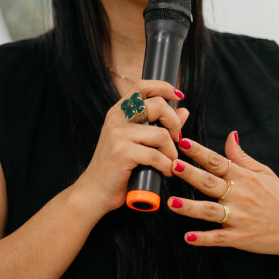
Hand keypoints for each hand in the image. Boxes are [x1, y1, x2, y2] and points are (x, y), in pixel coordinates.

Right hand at [75, 81, 189, 216]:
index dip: (164, 87)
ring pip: (160, 134)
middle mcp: (116, 119)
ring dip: (172, 151)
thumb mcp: (137, 143)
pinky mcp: (122, 153)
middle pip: (157, 106)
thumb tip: (184, 111)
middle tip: (176, 139)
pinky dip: (166, 165)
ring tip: (170, 161)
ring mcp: (118, 135)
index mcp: (118, 112)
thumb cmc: (117, 169)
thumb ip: (159, 125)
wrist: (94, 192)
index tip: (178, 96)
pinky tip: (165, 171)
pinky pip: (156, 155)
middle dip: (174, 124)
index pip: (142, 86)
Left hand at [166, 131, 278, 261]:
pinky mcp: (240, 238)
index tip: (183, 143)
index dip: (200, 152)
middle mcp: (240, 196)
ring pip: (210, 211)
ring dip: (190, 208)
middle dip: (191, 174)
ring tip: (172, 203)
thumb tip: (230, 135)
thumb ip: (242, 157)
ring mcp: (239, 218)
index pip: (218, 162)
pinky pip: (218, 238)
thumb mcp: (265, 173)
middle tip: (173, 166)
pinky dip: (203, 238)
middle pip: (211, 183)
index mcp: (245, 178)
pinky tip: (188, 237)